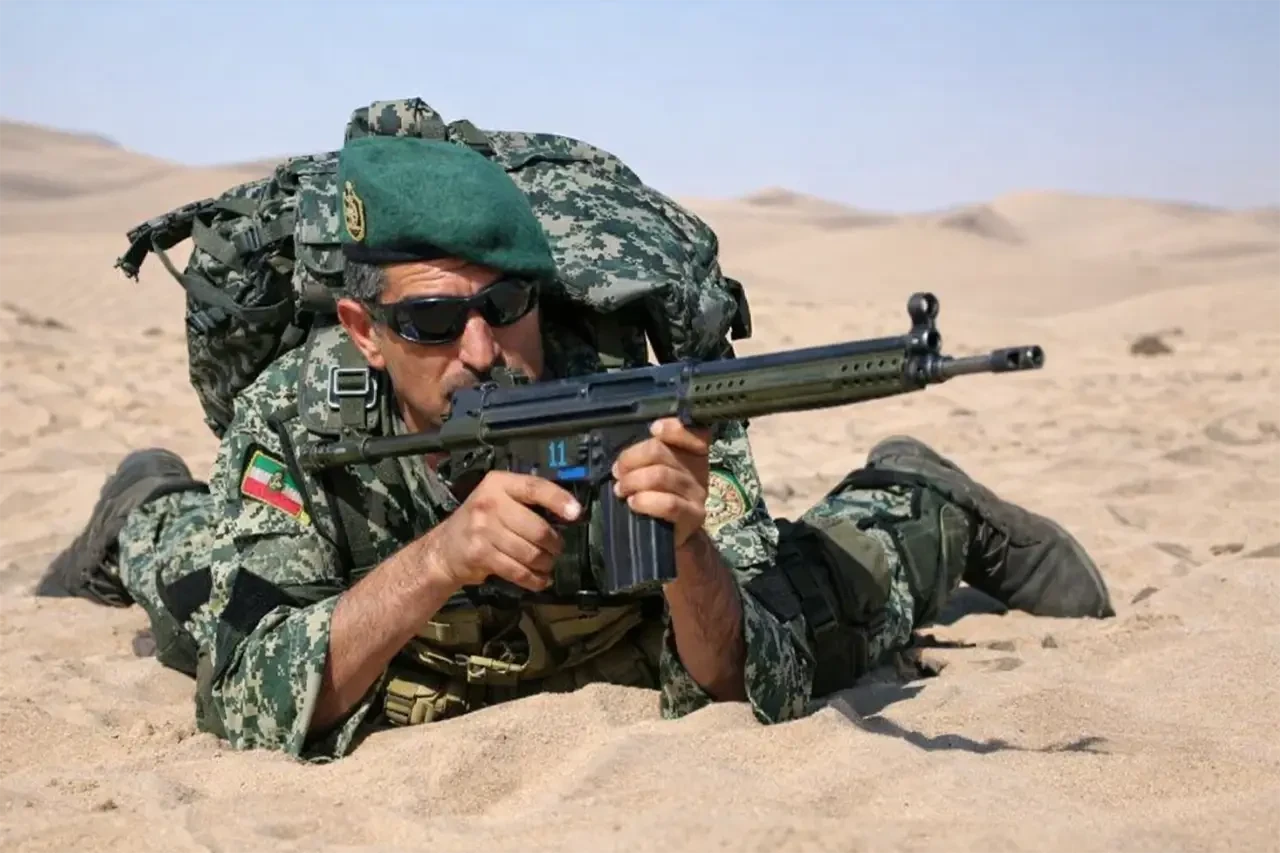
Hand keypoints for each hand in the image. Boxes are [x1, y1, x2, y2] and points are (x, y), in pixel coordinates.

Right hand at [422, 471, 580, 592]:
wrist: (444, 548)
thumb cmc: (480, 521)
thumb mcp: (498, 499)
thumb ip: (526, 500)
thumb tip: (568, 512)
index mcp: (499, 483)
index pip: (534, 487)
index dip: (558, 500)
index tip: (576, 513)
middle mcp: (490, 503)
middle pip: (537, 529)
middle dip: (554, 544)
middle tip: (557, 549)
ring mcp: (483, 530)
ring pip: (530, 553)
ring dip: (545, 563)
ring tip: (547, 564)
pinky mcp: (480, 555)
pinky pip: (518, 571)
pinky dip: (534, 579)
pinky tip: (540, 580)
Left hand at [612, 418, 711, 547]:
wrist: (675, 533)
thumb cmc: (661, 497)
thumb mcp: (657, 471)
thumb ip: (648, 457)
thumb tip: (623, 459)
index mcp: (691, 454)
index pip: (693, 433)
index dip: (674, 428)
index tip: (654, 429)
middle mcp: (697, 470)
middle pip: (660, 452)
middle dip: (631, 459)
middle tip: (618, 472)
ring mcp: (696, 493)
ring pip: (660, 476)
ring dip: (632, 481)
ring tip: (621, 490)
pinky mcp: (692, 515)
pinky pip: (668, 503)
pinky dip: (645, 501)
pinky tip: (634, 503)